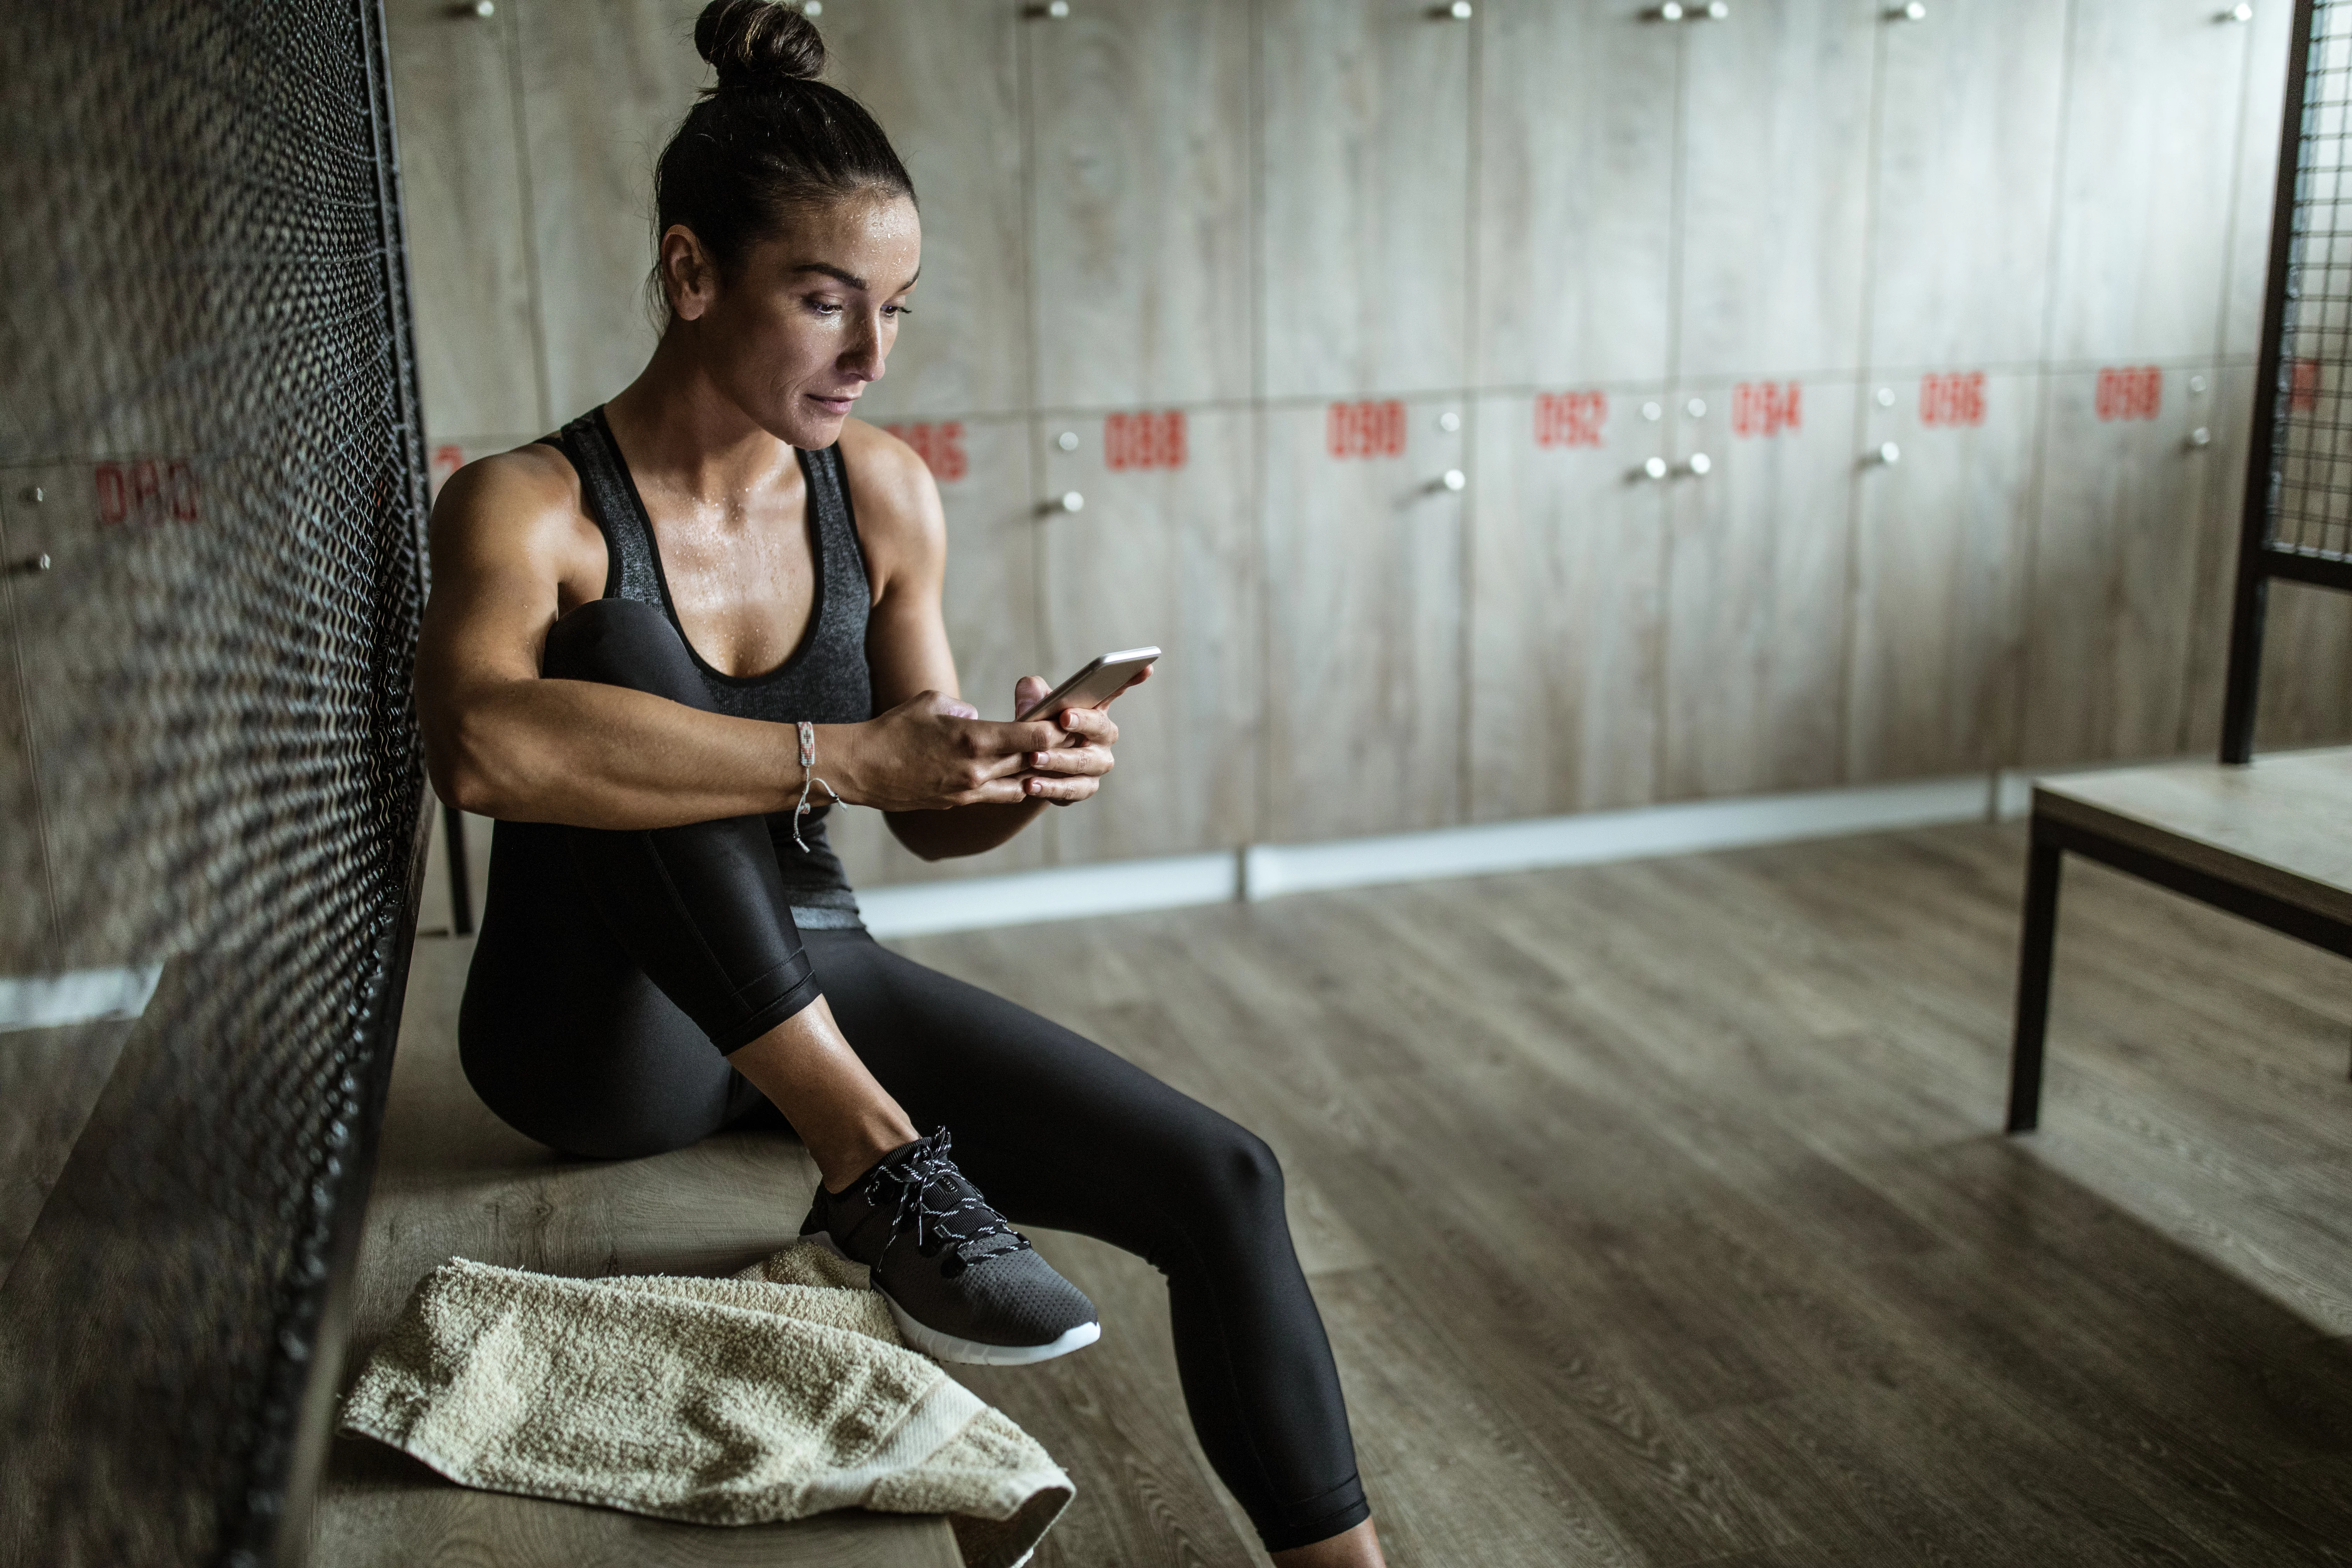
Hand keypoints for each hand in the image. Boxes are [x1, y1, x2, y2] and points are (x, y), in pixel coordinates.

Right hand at [828, 690, 1068, 811]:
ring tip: (1056, 760)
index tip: (1071, 718)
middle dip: (1058, 749)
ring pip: (1022, 783)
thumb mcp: (930, 702)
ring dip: (1040, 772)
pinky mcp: (959, 803)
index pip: (1033, 736)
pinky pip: (1000, 796)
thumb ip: (962, 709)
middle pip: (1033, 761)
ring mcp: (970, 791)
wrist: (862, 769)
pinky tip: (1026, 778)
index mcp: (975, 739)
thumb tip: (978, 718)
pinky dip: (1016, 786)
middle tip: (1078, 737)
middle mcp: (978, 769)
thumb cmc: (894, 729)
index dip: (1057, 728)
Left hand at [1008, 666, 1148, 804]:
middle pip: (1100, 727)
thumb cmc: (1038, 728)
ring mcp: (1097, 764)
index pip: (1115, 690)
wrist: (1027, 767)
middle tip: (1063, 718)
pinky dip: (1050, 787)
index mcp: (1094, 709)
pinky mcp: (1085, 788)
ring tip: (1034, 758)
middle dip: (1083, 722)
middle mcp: (1103, 736)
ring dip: (1058, 759)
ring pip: (1083, 761)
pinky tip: (1030, 784)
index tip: (1146, 667)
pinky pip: (1071, 789)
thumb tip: (1030, 695)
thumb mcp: (1032, 706)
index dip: (1132, 679)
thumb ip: (1031, 694)